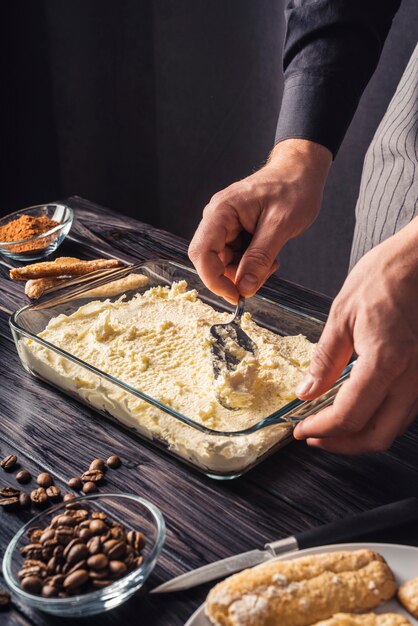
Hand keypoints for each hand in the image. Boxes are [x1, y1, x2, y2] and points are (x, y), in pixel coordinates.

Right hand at [188, 139, 330, 302]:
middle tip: (264, 275)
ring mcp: (224, 226)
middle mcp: (216, 219)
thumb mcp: (280, 225)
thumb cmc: (293, 188)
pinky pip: (235, 259)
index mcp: (221, 211)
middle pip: (211, 262)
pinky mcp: (234, 233)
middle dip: (235, 277)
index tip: (236, 296)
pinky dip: (252, 265)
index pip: (202, 253)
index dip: (214, 280)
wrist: (300, 172)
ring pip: (224, 264)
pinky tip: (269, 254)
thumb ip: (260, 257)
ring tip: (272, 260)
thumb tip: (245, 288)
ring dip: (247, 272)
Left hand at [294, 217, 417, 453]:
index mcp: (386, 361)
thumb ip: (325, 360)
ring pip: (393, 428)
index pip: (349, 416)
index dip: (322, 429)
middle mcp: (412, 378)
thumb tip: (306, 390)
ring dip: (360, 434)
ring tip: (330, 425)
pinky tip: (357, 408)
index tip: (302, 430)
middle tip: (314, 436)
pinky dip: (377, 419)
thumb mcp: (342, 315)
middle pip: (376, 435)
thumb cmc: (385, 277)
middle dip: (341, 443)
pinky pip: (403, 412)